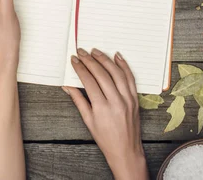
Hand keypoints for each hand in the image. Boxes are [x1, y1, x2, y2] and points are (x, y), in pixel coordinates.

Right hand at [63, 49, 148, 179]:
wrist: (126, 150)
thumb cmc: (105, 138)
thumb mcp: (88, 121)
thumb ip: (78, 100)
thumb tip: (67, 86)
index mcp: (102, 108)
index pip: (89, 81)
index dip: (80, 69)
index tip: (74, 60)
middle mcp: (116, 101)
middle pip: (102, 74)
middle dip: (90, 61)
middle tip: (82, 52)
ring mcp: (127, 99)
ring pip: (116, 73)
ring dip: (105, 60)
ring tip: (95, 51)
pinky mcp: (135, 99)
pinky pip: (130, 78)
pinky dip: (124, 66)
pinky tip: (116, 56)